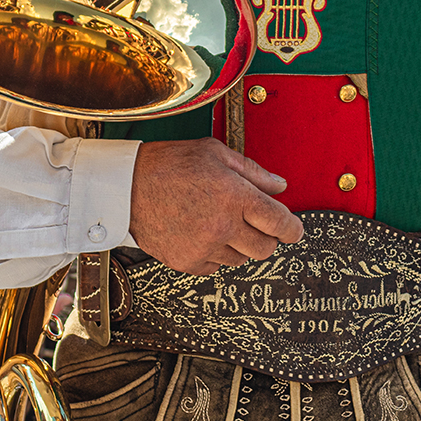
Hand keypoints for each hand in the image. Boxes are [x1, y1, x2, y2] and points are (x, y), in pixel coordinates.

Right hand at [129, 137, 302, 275]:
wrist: (126, 187)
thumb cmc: (169, 165)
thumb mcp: (215, 153)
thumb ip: (253, 172)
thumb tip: (280, 186)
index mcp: (235, 197)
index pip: (280, 224)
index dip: (292, 229)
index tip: (293, 231)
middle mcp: (223, 226)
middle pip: (265, 249)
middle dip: (265, 238)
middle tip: (254, 225)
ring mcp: (204, 248)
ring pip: (240, 259)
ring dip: (237, 245)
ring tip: (217, 224)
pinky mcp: (187, 262)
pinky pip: (215, 267)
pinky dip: (214, 255)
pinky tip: (200, 234)